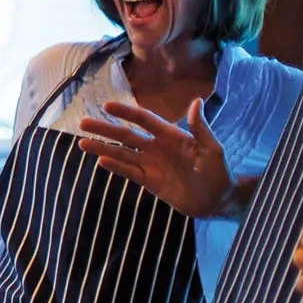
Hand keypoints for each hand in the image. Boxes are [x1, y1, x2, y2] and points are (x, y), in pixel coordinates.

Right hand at [78, 99, 238, 217]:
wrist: (219, 201)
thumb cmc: (220, 173)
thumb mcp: (213, 149)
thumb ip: (201, 128)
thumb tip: (195, 102)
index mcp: (171, 136)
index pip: (144, 120)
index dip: (126, 113)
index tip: (107, 106)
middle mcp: (156, 147)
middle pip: (126, 136)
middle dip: (105, 129)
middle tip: (83, 122)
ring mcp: (151, 164)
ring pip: (122, 153)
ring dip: (102, 148)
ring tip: (82, 143)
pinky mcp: (149, 182)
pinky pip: (129, 172)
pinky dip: (116, 167)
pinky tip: (102, 161)